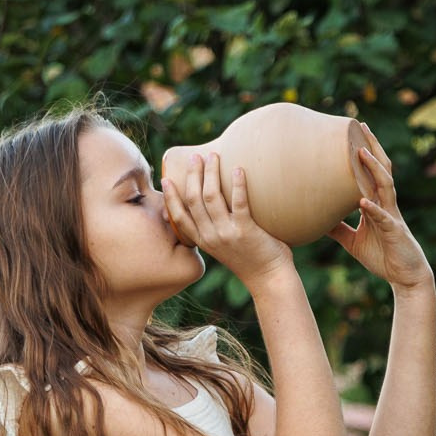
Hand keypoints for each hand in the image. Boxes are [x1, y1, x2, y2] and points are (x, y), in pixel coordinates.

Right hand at [162, 151, 292, 287]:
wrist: (269, 279)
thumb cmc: (251, 259)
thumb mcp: (224, 247)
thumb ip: (216, 229)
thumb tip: (215, 202)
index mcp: (203, 241)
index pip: (179, 217)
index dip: (171, 197)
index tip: (166, 179)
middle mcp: (211, 237)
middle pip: (194, 199)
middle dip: (193, 175)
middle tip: (196, 157)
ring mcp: (227, 234)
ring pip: (211, 197)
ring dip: (211, 172)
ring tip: (214, 156)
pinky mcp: (245, 231)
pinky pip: (239, 202)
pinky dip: (237, 184)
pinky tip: (238, 169)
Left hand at [326, 126, 431, 291]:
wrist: (405, 276)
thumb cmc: (382, 256)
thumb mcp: (353, 241)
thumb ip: (338, 229)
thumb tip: (317, 221)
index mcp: (377, 203)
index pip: (370, 172)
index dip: (363, 152)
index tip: (351, 133)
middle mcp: (386, 204)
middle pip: (381, 168)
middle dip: (372, 146)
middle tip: (361, 126)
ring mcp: (392, 216)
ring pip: (385, 185)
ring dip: (373, 168)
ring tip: (361, 151)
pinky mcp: (394, 232)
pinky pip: (383, 218)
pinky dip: (373, 209)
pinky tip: (363, 201)